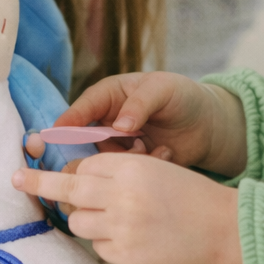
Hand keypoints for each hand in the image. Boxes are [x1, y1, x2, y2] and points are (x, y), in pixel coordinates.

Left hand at [12, 152, 244, 263]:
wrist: (223, 229)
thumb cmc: (188, 196)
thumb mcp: (154, 170)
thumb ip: (116, 174)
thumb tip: (71, 184)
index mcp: (130, 167)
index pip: (82, 166)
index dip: (68, 171)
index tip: (33, 171)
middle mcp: (122, 195)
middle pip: (68, 189)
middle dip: (41, 185)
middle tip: (17, 179)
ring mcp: (122, 227)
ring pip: (78, 222)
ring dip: (87, 220)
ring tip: (116, 220)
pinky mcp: (126, 255)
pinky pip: (99, 248)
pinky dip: (108, 243)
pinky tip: (133, 240)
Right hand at [52, 71, 247, 176]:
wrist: (208, 126)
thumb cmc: (183, 97)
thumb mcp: (163, 90)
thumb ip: (140, 103)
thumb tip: (120, 125)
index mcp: (110, 95)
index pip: (83, 107)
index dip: (69, 120)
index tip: (56, 133)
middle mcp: (107, 121)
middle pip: (84, 139)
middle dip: (93, 148)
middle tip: (110, 152)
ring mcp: (118, 145)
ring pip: (104, 160)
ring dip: (126, 158)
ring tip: (152, 147)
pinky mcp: (130, 165)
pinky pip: (123, 173)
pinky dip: (142, 166)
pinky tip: (165, 153)